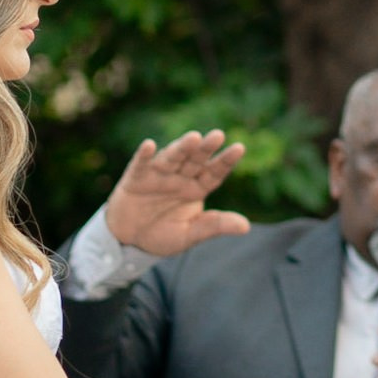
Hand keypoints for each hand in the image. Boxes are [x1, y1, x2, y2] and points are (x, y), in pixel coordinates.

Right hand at [101, 130, 251, 257]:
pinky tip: (148, 145)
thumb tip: (246, 227)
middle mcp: (180, 177)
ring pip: (171, 158)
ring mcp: (158, 175)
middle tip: (218, 135)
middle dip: (205, 148)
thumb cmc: (163, 234)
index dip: (225, 161)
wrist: (131, 241)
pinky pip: (140, 165)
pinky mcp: (136, 178)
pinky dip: (143, 155)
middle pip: (195, 160)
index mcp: (196, 188)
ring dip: (181, 148)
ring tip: (193, 138)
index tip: (239, 148)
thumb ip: (215, 226)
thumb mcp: (191, 234)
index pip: (214, 172)